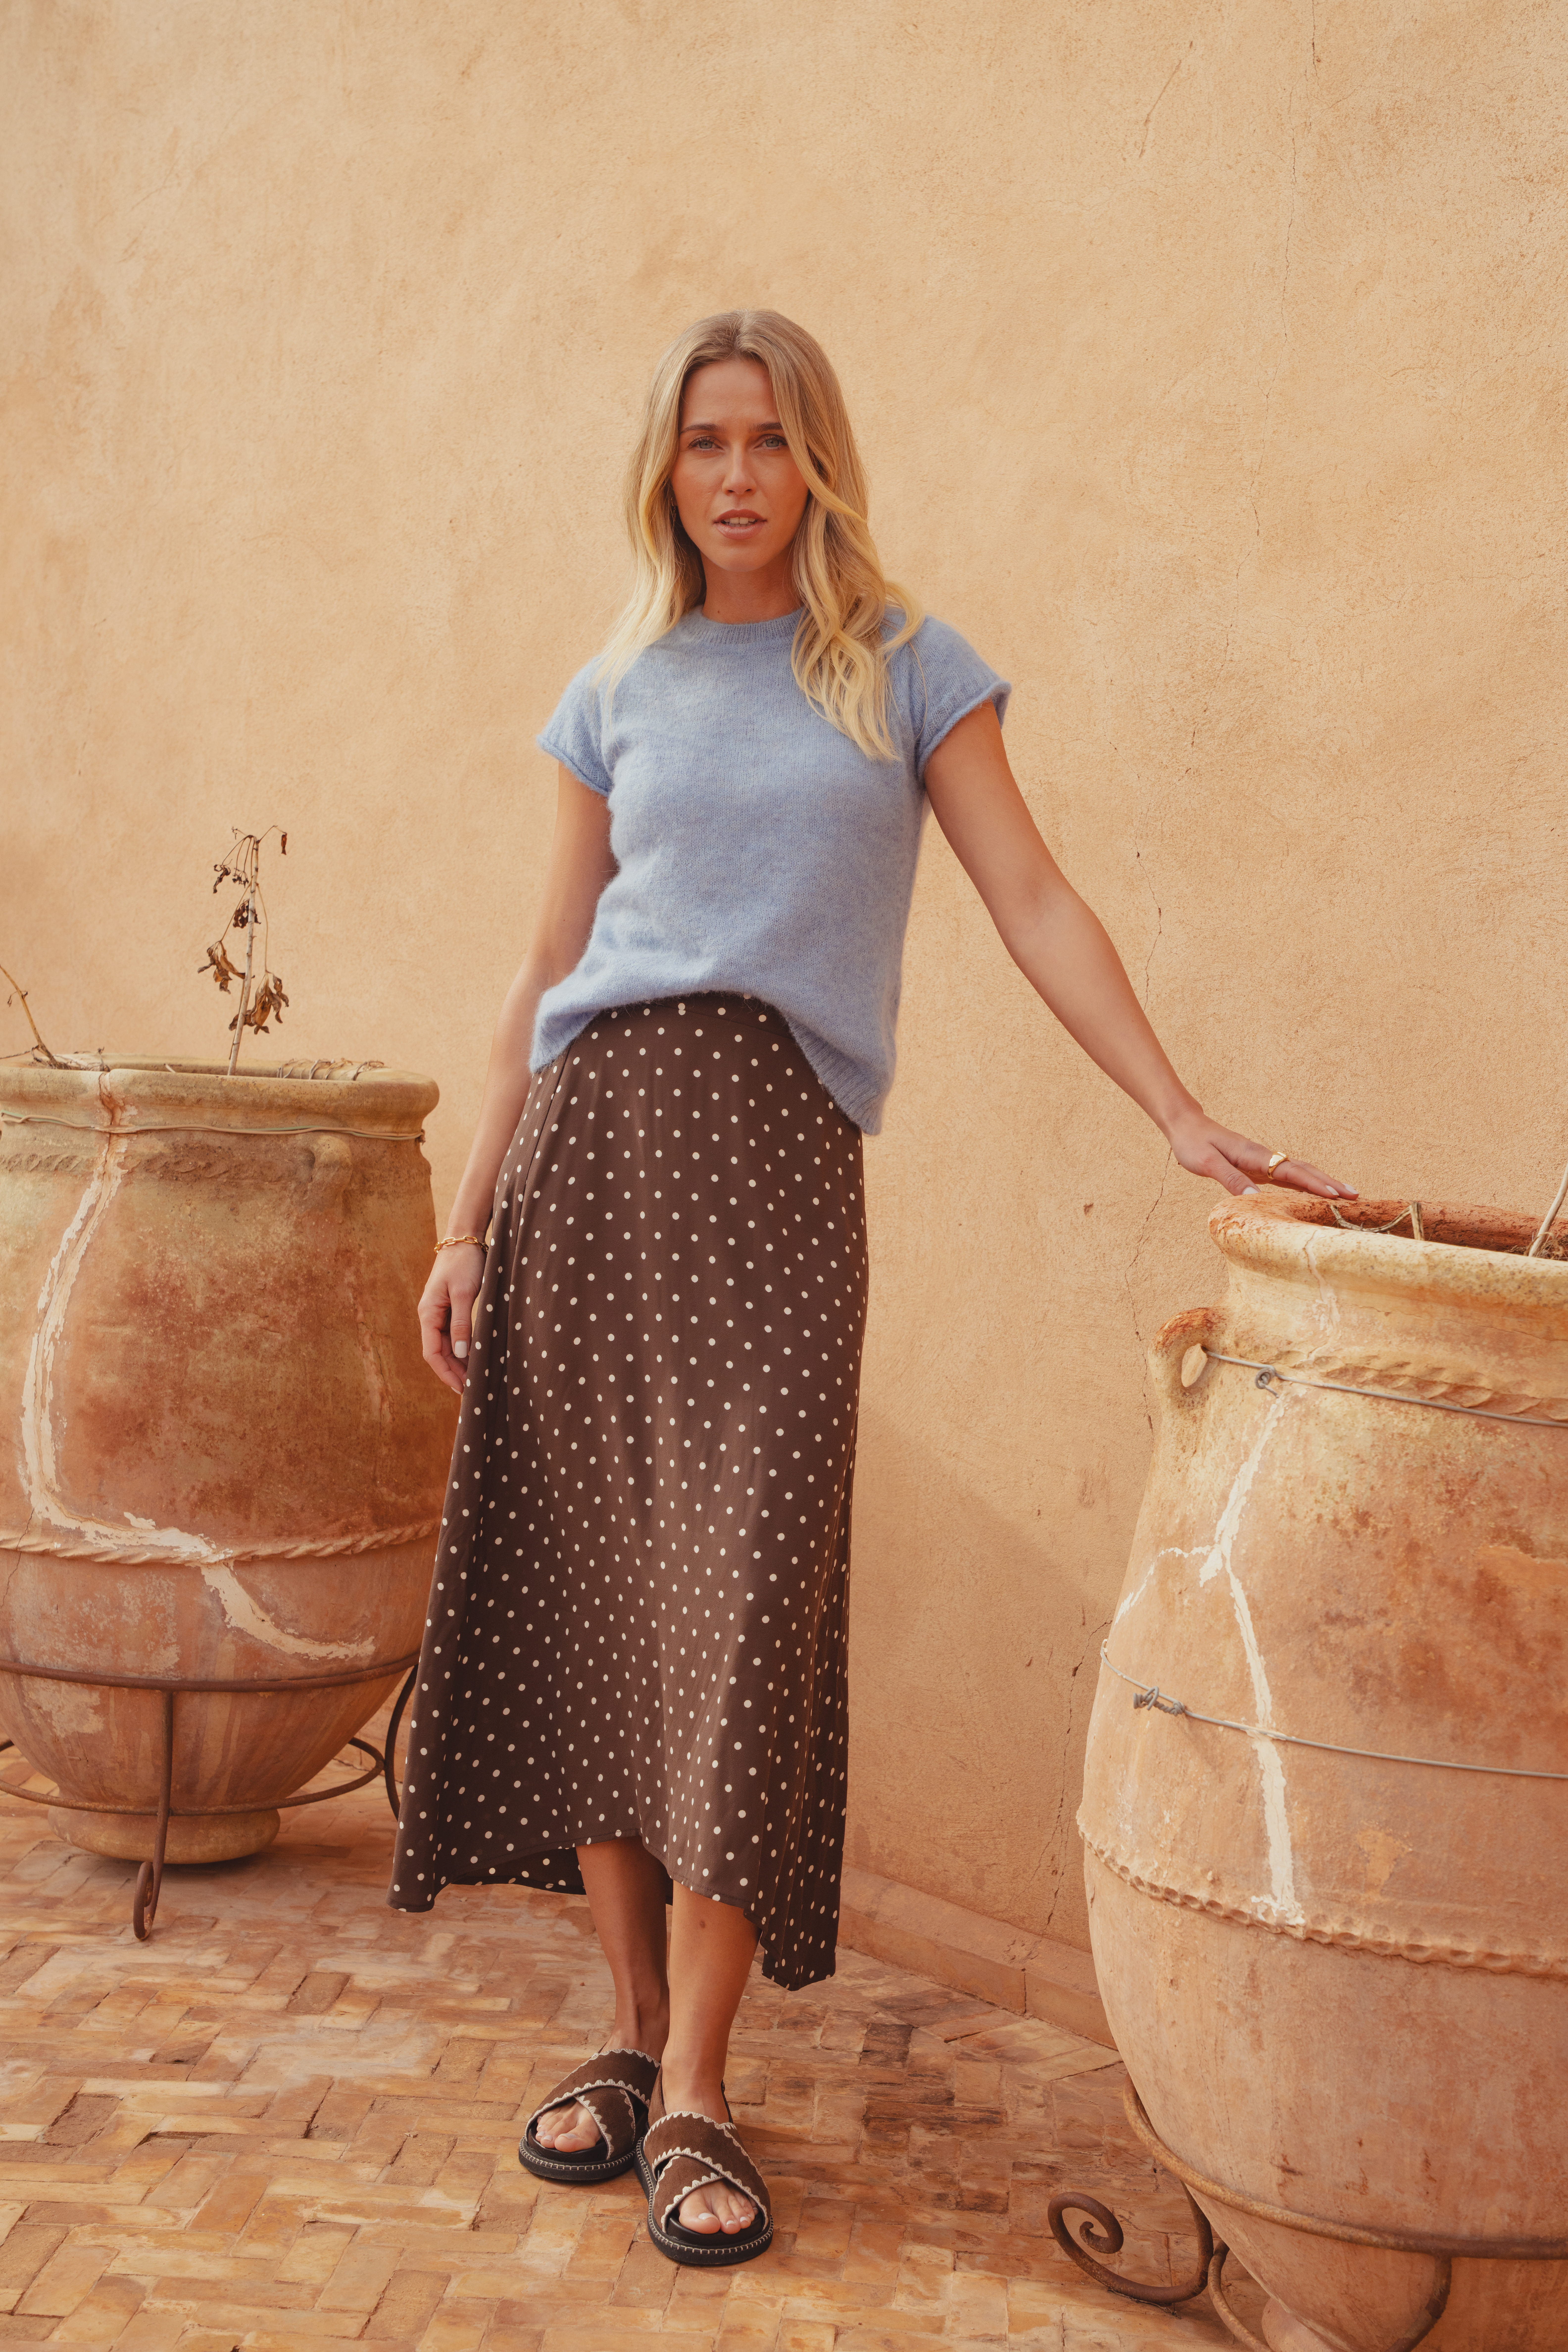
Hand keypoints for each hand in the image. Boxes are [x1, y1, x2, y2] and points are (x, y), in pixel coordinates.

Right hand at [419, 1244, 486, 1392]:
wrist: (464, 1240)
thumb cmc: (463, 1263)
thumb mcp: (463, 1293)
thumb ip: (461, 1323)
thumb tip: (461, 1354)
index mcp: (428, 1314)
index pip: (432, 1353)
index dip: (446, 1373)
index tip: (461, 1389)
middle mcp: (431, 1317)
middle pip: (439, 1353)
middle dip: (453, 1372)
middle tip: (472, 1390)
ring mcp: (440, 1314)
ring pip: (447, 1346)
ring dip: (459, 1363)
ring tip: (475, 1379)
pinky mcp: (451, 1309)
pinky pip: (454, 1336)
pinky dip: (464, 1350)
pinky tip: (475, 1358)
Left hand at [1165, 1111, 1356, 1201]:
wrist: (1186, 1126)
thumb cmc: (1194, 1144)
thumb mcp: (1206, 1164)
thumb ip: (1230, 1179)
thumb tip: (1254, 1198)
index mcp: (1254, 1155)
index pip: (1290, 1171)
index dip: (1313, 1183)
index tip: (1335, 1194)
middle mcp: (1264, 1157)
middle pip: (1303, 1170)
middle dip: (1329, 1183)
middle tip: (1356, 1196)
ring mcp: (1263, 1161)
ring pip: (1299, 1172)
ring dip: (1322, 1182)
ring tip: (1345, 1196)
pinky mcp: (1259, 1166)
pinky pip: (1287, 1176)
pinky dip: (1305, 1183)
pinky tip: (1315, 1193)